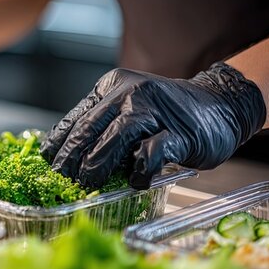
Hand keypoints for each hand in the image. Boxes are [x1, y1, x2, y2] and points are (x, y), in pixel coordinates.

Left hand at [40, 63, 265, 188]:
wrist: (222, 104)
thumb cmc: (168, 115)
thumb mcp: (127, 110)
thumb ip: (101, 126)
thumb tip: (64, 156)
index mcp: (111, 86)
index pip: (76, 117)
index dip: (58, 143)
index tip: (46, 163)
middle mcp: (130, 92)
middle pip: (90, 127)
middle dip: (72, 157)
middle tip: (63, 179)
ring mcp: (155, 110)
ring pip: (116, 136)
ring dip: (98, 163)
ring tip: (89, 183)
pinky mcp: (180, 131)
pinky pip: (152, 151)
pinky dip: (139, 169)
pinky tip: (134, 181)